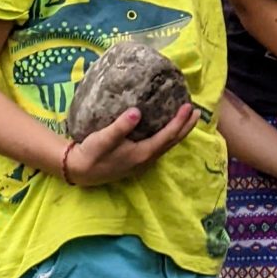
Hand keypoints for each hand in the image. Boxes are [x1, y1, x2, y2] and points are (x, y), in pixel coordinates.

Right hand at [63, 102, 196, 187]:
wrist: (79, 171)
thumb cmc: (91, 153)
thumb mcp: (104, 138)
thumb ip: (121, 126)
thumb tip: (137, 111)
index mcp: (142, 153)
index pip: (167, 136)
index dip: (180, 122)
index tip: (189, 107)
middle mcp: (146, 159)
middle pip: (172, 142)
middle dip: (185, 127)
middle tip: (197, 111)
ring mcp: (142, 162)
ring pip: (166, 145)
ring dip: (178, 132)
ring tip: (187, 119)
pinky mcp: (136, 160)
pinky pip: (158, 146)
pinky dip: (167, 136)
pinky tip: (165, 129)